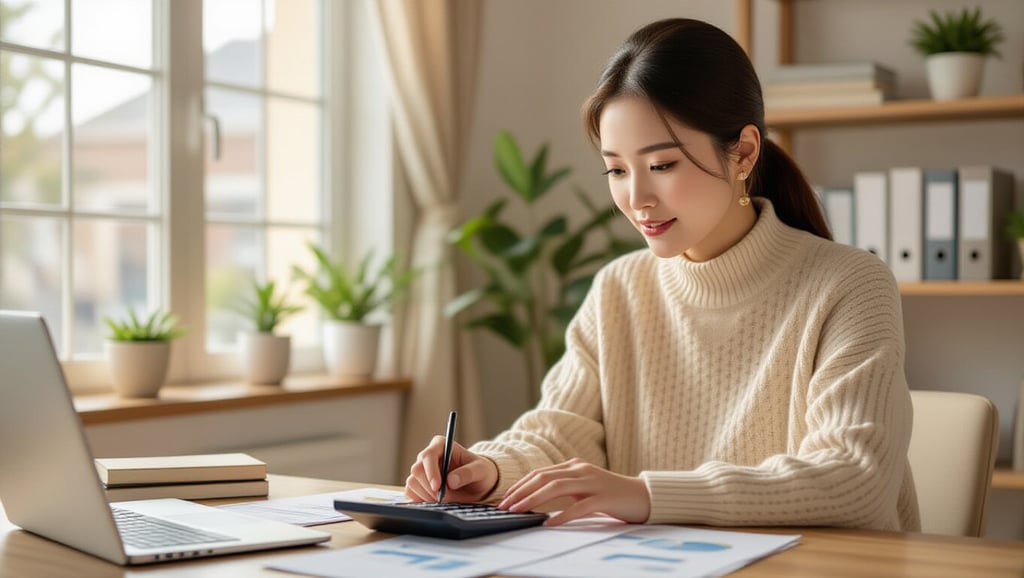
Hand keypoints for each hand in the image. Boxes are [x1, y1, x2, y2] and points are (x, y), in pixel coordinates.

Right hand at [404, 435, 498, 502]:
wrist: (477, 484)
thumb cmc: (480, 472)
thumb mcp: (481, 470)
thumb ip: (467, 473)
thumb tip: (451, 481)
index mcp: (441, 445)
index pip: (428, 456)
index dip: (431, 472)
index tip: (438, 487)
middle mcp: (427, 456)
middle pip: (417, 470)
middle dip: (429, 487)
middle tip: (444, 498)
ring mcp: (421, 470)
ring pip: (412, 483)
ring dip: (427, 495)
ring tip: (445, 499)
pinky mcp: (417, 484)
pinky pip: (411, 493)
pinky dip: (421, 500)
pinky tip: (435, 501)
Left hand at [496, 458, 650, 525]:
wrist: (643, 496)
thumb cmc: (610, 495)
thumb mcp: (584, 487)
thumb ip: (564, 488)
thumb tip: (535, 499)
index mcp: (574, 466)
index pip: (540, 473)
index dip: (520, 485)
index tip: (505, 498)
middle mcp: (581, 470)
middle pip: (544, 478)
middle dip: (521, 492)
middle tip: (505, 506)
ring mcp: (593, 483)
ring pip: (556, 488)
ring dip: (534, 500)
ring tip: (519, 511)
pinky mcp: (604, 498)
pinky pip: (579, 507)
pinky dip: (561, 516)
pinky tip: (549, 524)